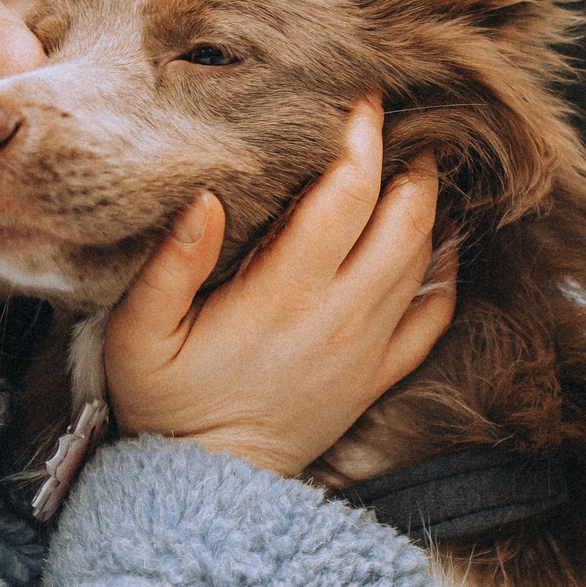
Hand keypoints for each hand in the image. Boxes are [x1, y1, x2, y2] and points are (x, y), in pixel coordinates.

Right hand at [104, 100, 456, 479]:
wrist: (209, 486)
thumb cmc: (165, 404)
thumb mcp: (138, 335)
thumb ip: (170, 264)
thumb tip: (203, 196)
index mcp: (285, 294)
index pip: (346, 194)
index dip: (361, 140)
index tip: (360, 100)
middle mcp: (341, 315)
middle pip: (403, 216)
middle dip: (407, 160)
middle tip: (401, 120)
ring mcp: (369, 347)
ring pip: (424, 257)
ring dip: (428, 203)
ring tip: (417, 161)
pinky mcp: (379, 376)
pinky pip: (435, 315)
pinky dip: (447, 270)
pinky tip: (442, 240)